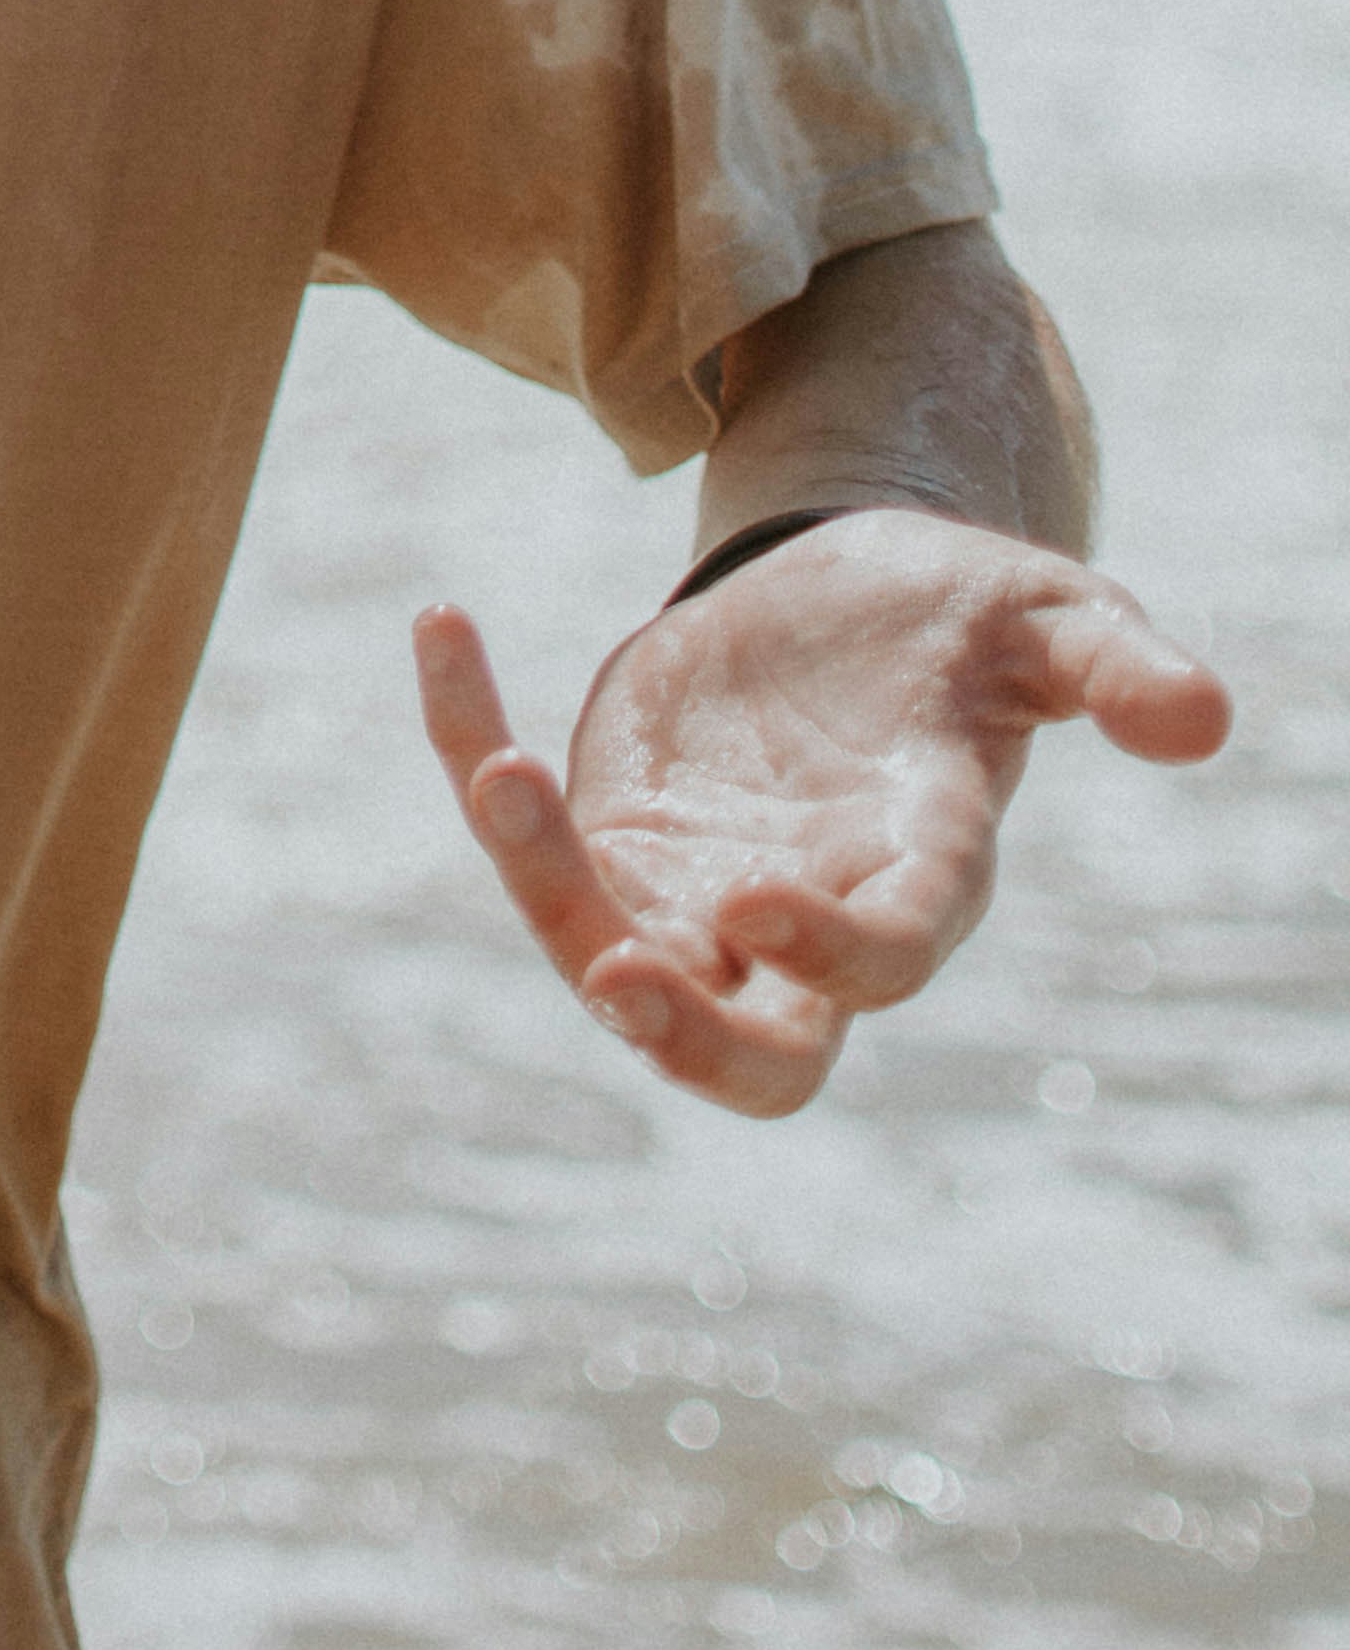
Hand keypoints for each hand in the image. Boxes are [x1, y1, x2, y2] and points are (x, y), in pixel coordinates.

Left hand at [416, 510, 1233, 1116]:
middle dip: (686, 1044)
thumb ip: (1115, 671)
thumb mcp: (1046, 619)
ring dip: (544, 883)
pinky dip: (467, 739)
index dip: (832, 954)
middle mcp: (802, 916)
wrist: (849, 591)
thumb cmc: (962, 620)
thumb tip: (1207, 715)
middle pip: (752, 1058)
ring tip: (497, 768)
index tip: (756, 901)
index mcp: (919, 871)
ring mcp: (695, 893)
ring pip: (607, 951)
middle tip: (619, 976)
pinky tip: (443, 628)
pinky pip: (519, 829)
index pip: (889, 959)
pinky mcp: (612, 836)